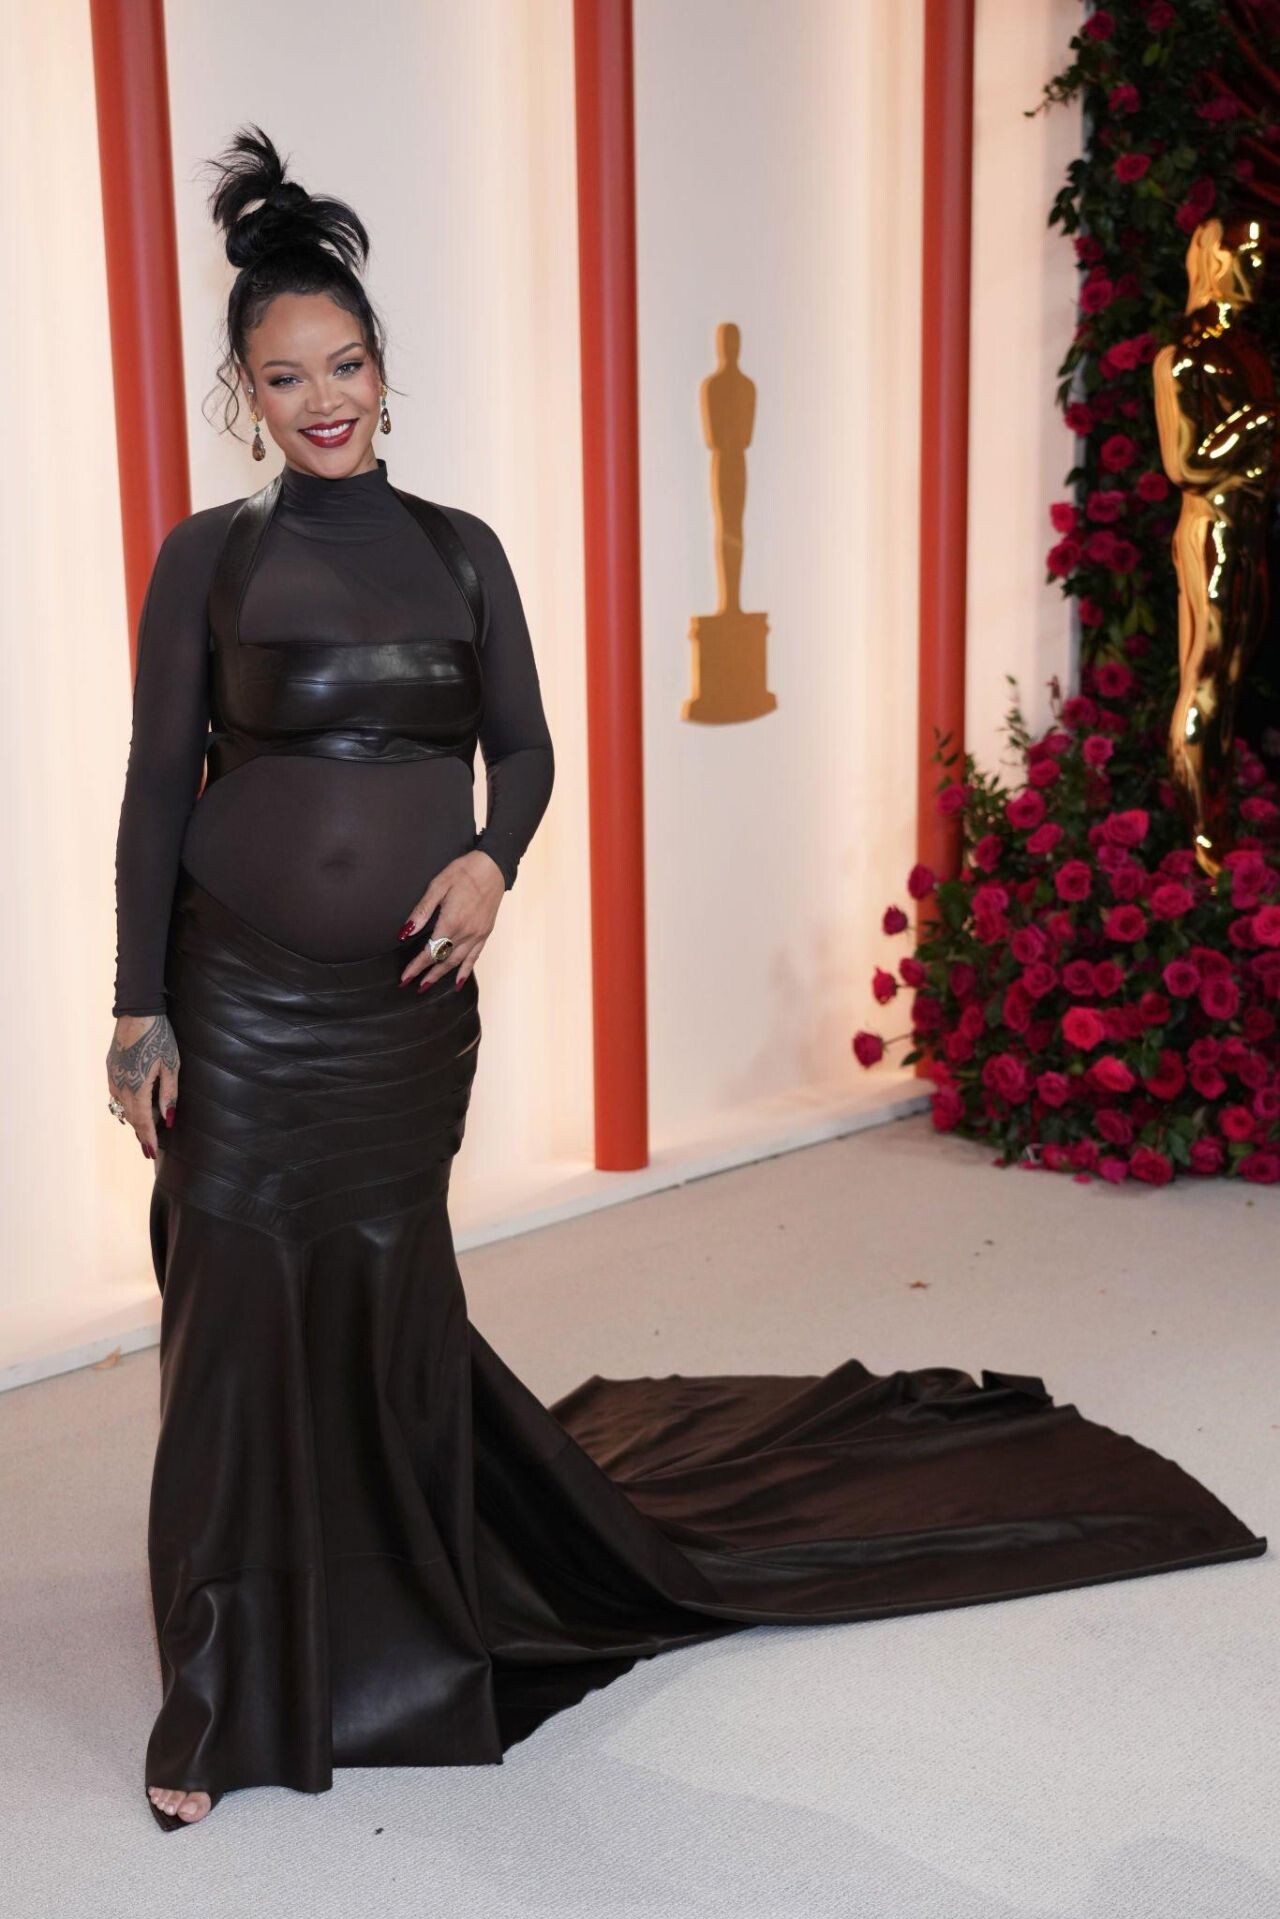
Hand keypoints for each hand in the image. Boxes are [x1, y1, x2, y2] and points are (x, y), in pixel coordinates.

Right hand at [107, 1012, 178, 1159]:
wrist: (137, 1012)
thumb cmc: (159, 1036)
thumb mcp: (171, 1065)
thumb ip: (169, 1094)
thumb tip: (169, 1119)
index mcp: (136, 1087)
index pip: (141, 1121)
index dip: (147, 1137)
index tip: (150, 1152)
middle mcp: (119, 1085)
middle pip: (130, 1117)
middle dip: (140, 1131)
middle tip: (149, 1146)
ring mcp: (112, 1076)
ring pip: (122, 1106)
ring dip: (133, 1117)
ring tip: (145, 1128)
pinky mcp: (110, 1067)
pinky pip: (116, 1093)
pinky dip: (127, 1103)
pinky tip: (136, 1104)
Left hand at [398, 849, 505, 991]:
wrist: (493, 866)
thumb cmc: (464, 872)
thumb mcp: (437, 886)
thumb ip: (422, 911)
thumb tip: (405, 932)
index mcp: (451, 922)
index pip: (430, 951)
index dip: (417, 965)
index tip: (405, 977)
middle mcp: (465, 933)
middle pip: (443, 960)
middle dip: (427, 974)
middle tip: (413, 986)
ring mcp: (477, 934)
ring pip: (457, 962)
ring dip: (442, 975)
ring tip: (428, 986)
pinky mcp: (485, 932)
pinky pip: (475, 957)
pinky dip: (466, 971)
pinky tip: (458, 981)